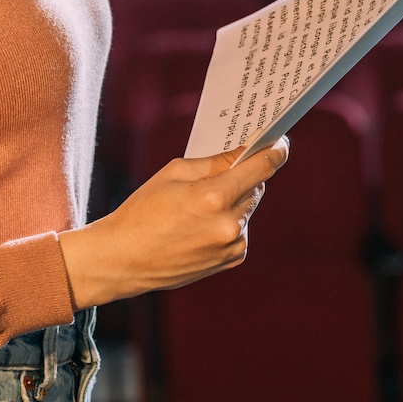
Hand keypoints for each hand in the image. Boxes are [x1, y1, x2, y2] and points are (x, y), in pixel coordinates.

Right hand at [57, 139, 288, 307]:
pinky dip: (229, 222)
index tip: (279, 142)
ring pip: (248, 209)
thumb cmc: (143, 210)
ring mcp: (232, 245)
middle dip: (243, 177)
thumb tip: (246, 152)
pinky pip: (241, 229)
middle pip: (255, 187)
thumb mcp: (175, 173)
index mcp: (214, 197)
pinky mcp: (231, 260)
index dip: (274, 150)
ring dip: (235, 201)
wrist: (123, 259)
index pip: (262, 167)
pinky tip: (201, 226)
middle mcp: (229, 224)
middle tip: (221, 173)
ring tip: (199, 207)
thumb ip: (215, 162)